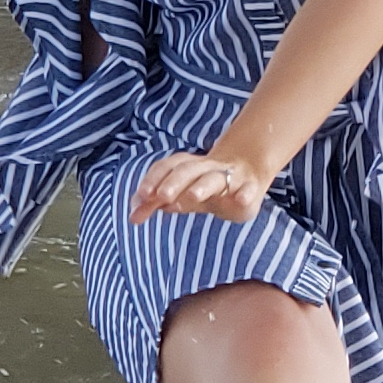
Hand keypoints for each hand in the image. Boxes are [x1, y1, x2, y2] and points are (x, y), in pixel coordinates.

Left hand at [130, 148, 268, 224]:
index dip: (154, 178)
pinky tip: (240, 200)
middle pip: (188, 170)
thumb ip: (158, 203)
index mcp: (188, 167)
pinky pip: (248, 189)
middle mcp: (207, 168)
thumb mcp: (183, 194)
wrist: (248, 175)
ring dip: (203, 185)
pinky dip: (245, 193)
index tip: (141, 195)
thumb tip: (133, 215)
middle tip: (162, 196)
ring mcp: (230, 177)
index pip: (168, 167)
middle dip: (174, 181)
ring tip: (193, 196)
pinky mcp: (250, 188)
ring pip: (215, 178)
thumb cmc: (208, 187)